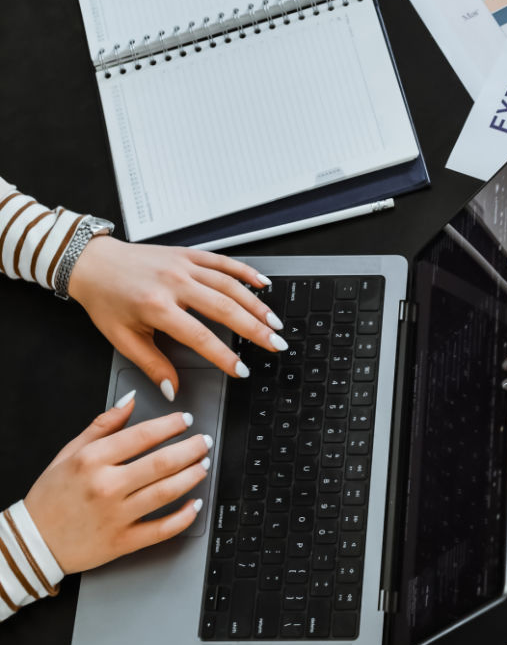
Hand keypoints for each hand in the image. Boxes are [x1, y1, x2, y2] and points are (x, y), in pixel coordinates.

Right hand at [25, 398, 213, 574]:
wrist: (34, 542)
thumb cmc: (51, 497)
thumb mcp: (69, 452)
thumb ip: (103, 425)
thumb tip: (130, 400)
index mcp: (92, 460)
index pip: (143, 435)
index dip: (171, 424)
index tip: (185, 419)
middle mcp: (106, 487)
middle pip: (162, 463)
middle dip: (191, 448)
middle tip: (204, 441)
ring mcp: (116, 516)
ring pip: (166, 492)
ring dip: (192, 476)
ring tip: (203, 465)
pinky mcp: (123, 542)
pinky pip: (162, 530)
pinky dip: (184, 516)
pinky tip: (195, 504)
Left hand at [67, 237, 286, 398]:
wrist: (93, 263)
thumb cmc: (105, 300)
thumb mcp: (122, 338)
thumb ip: (151, 365)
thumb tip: (172, 390)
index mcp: (157, 307)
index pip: (200, 336)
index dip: (224, 356)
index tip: (242, 370)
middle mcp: (175, 283)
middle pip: (225, 308)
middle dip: (254, 329)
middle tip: (275, 345)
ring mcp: (184, 266)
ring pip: (230, 285)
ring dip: (256, 304)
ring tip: (275, 322)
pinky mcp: (188, 254)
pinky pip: (223, 261)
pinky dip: (245, 272)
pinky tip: (263, 284)